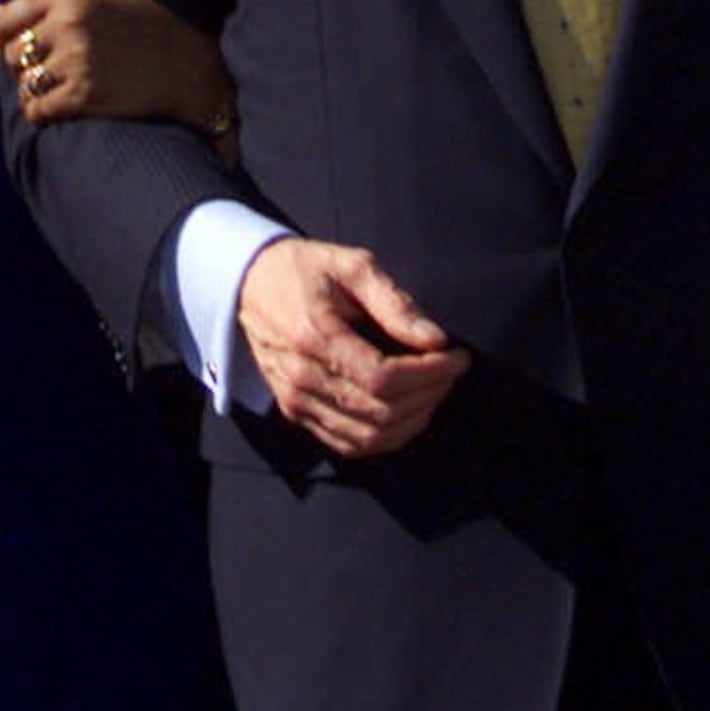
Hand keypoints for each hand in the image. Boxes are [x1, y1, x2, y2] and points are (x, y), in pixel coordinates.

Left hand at [0, 0, 233, 132]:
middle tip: (49, 71)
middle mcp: (68, 24)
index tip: (15, 48)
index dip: (3, 38)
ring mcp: (76, 60)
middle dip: (24, 66)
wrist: (190, 67)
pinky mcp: (84, 95)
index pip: (7, 17)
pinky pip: (38, 109)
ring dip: (34, 91)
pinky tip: (59, 109)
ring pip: (24, 83)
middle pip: (14, 53)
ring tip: (58, 90)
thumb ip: (43, 4)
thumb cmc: (146, 26)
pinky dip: (41, 113)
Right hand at [235, 239, 467, 459]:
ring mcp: (295, 401)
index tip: (458, 356)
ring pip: (368, 436)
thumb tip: (436, 340)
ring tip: (434, 389)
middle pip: (380, 412)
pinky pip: (348, 444)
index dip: (431, 374)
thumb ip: (396, 303)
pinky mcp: (296, 413)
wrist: (251, 284)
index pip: (384, 378)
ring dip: (413, 419)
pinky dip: (386, 438)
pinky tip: (408, 412)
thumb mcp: (353, 266)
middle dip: (429, 394)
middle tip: (450, 369)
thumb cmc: (305, 269)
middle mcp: (301, 378)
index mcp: (314, 336)